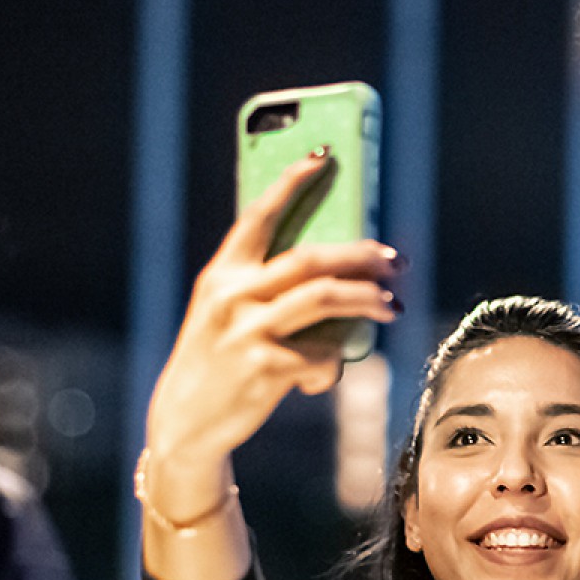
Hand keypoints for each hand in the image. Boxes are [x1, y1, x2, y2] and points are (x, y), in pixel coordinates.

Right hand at [145, 152, 402, 499]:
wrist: (184, 422)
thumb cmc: (221, 360)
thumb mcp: (229, 315)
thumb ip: (269, 290)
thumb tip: (343, 274)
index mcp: (222, 274)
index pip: (259, 216)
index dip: (292, 183)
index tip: (323, 156)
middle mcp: (232, 294)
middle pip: (311, 258)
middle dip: (361, 255)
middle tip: (394, 261)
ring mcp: (247, 330)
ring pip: (325, 298)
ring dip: (368, 301)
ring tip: (393, 308)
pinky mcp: (264, 367)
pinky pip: (322, 356)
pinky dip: (332, 366)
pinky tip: (320, 377)